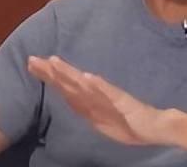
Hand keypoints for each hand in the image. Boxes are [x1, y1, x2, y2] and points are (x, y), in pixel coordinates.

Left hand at [27, 55, 175, 145]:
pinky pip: (109, 94)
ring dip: (69, 73)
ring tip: (53, 62)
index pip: (65, 86)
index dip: (48, 75)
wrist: (156, 127)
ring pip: (85, 84)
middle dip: (50, 71)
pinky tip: (88, 77)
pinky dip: (98, 85)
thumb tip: (67, 97)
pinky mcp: (123, 102)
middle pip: (70, 82)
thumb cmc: (129, 122)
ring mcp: (109, 97)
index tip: (32, 64)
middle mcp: (97, 95)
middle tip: (31, 59)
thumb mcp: (99, 118)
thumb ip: (84, 107)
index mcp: (90, 101)